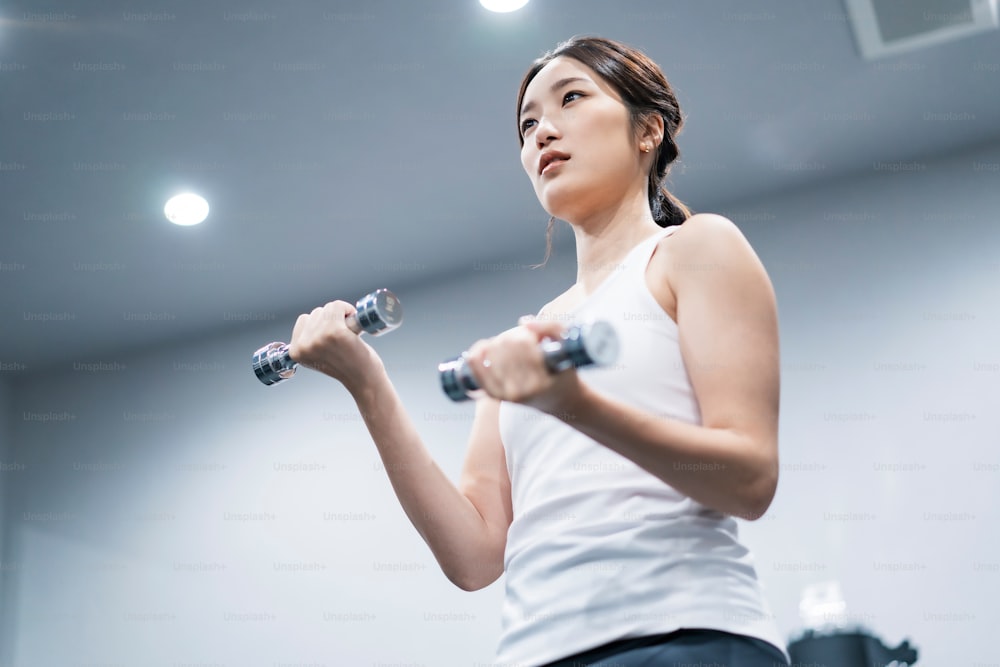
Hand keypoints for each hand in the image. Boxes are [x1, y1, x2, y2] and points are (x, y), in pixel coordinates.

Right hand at [288, 300, 384, 392]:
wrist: (364, 380)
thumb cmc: (346, 366)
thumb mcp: (318, 355)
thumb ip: (310, 340)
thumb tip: (311, 320)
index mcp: (296, 351)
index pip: (304, 320)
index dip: (321, 324)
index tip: (331, 339)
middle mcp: (304, 345)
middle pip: (316, 312)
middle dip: (331, 320)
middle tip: (342, 339)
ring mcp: (319, 338)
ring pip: (327, 308)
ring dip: (341, 316)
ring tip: (348, 336)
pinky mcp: (335, 332)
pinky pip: (337, 306)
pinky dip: (348, 310)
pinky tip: (354, 326)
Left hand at [463, 316, 581, 414]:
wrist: (560, 400)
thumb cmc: (563, 372)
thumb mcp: (568, 348)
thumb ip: (552, 327)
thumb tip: (524, 322)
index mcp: (539, 382)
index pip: (522, 343)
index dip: (529, 333)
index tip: (536, 338)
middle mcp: (519, 391)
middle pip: (505, 344)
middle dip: (515, 336)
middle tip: (526, 342)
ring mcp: (504, 394)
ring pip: (490, 351)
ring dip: (500, 342)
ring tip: (513, 349)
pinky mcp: (493, 394)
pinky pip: (475, 365)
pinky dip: (478, 351)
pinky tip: (487, 348)